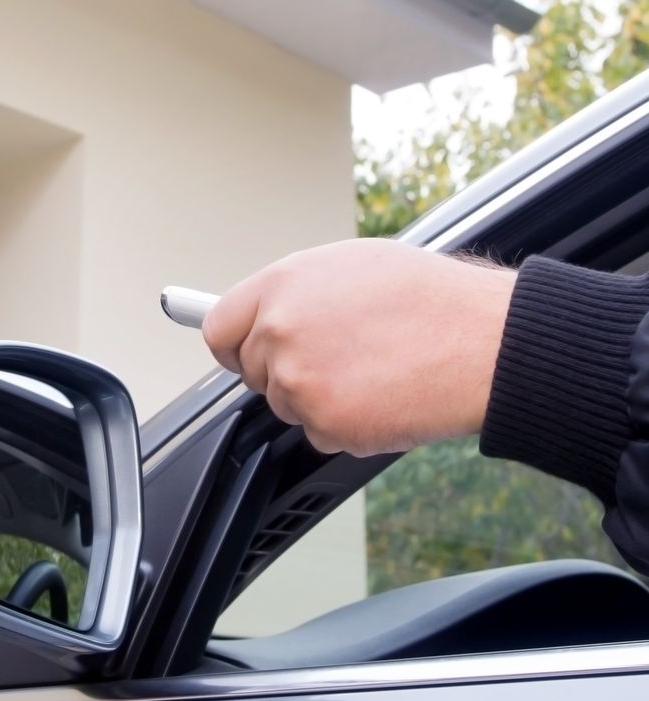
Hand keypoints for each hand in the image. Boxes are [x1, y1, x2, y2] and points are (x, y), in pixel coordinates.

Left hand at [201, 240, 515, 456]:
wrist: (481, 341)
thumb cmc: (430, 299)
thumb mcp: (351, 266)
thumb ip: (297, 292)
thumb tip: (268, 312)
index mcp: (281, 285)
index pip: (219, 329)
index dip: (235, 346)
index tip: (246, 354)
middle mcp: (279, 330)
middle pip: (251, 372)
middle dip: (284, 372)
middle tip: (337, 360)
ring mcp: (298, 379)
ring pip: (286, 405)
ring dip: (319, 399)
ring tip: (372, 369)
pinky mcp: (323, 422)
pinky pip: (318, 434)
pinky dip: (346, 426)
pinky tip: (382, 396)